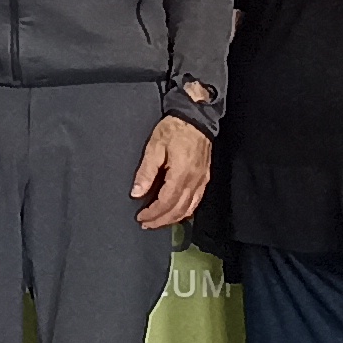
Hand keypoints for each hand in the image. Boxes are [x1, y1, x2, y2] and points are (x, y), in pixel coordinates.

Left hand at [131, 113, 213, 229]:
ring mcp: (202, 180)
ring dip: (173, 218)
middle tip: (146, 224)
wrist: (196, 117)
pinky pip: (196, 201)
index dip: (153, 213)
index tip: (141, 217)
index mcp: (181, 173)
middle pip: (178, 210)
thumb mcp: (154, 146)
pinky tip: (176, 212)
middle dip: (161, 220)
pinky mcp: (205, 177)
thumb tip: (137, 192)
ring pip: (189, 208)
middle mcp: (194, 180)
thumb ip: (146, 172)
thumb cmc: (175, 128)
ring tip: (158, 221)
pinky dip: (185, 211)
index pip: (166, 202)